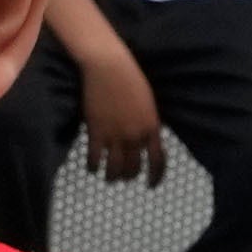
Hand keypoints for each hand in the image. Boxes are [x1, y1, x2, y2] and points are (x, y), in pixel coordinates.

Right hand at [70, 33, 164, 177]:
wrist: (108, 66)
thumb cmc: (130, 78)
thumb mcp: (148, 103)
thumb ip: (148, 124)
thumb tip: (146, 139)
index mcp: (152, 128)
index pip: (158, 161)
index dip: (156, 177)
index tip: (151, 184)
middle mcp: (135, 136)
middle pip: (134, 168)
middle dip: (130, 176)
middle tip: (125, 177)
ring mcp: (115, 136)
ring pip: (115, 168)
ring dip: (112, 177)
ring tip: (109, 177)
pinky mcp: (96, 132)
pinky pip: (95, 158)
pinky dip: (93, 166)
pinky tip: (92, 167)